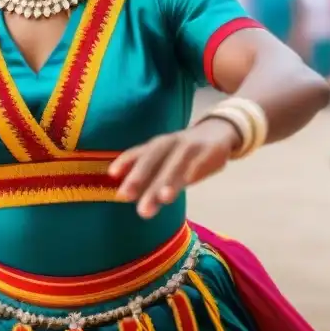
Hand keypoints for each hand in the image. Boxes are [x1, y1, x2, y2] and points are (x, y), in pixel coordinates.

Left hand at [109, 119, 240, 218]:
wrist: (218, 132)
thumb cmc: (183, 152)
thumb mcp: (163, 160)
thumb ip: (145, 176)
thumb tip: (120, 194)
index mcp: (156, 146)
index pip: (137, 153)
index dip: (125, 162)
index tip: (111, 174)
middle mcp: (170, 143)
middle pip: (152, 158)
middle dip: (140, 176)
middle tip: (127, 196)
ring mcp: (190, 146)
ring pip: (176, 163)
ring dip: (168, 179)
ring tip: (162, 198)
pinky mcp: (210, 151)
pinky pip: (201, 161)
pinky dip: (194, 171)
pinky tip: (189, 182)